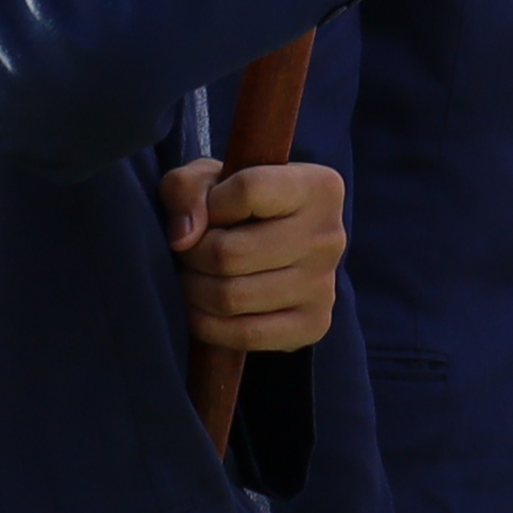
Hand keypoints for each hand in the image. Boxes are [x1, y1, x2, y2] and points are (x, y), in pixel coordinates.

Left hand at [168, 156, 348, 354]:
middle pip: (229, 253)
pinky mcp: (314, 325)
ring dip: (193, 291)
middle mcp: (329, 236)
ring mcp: (325, 285)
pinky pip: (246, 335)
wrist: (272, 245)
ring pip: (230, 297)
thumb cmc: (235, 205)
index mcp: (318, 187)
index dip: (209, 204)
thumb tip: (183, 239)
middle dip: (192, 256)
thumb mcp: (206, 177)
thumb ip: (186, 190)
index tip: (208, 211)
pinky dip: (209, 325)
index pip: (248, 189)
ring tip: (195, 278)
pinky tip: (205, 309)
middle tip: (188, 254)